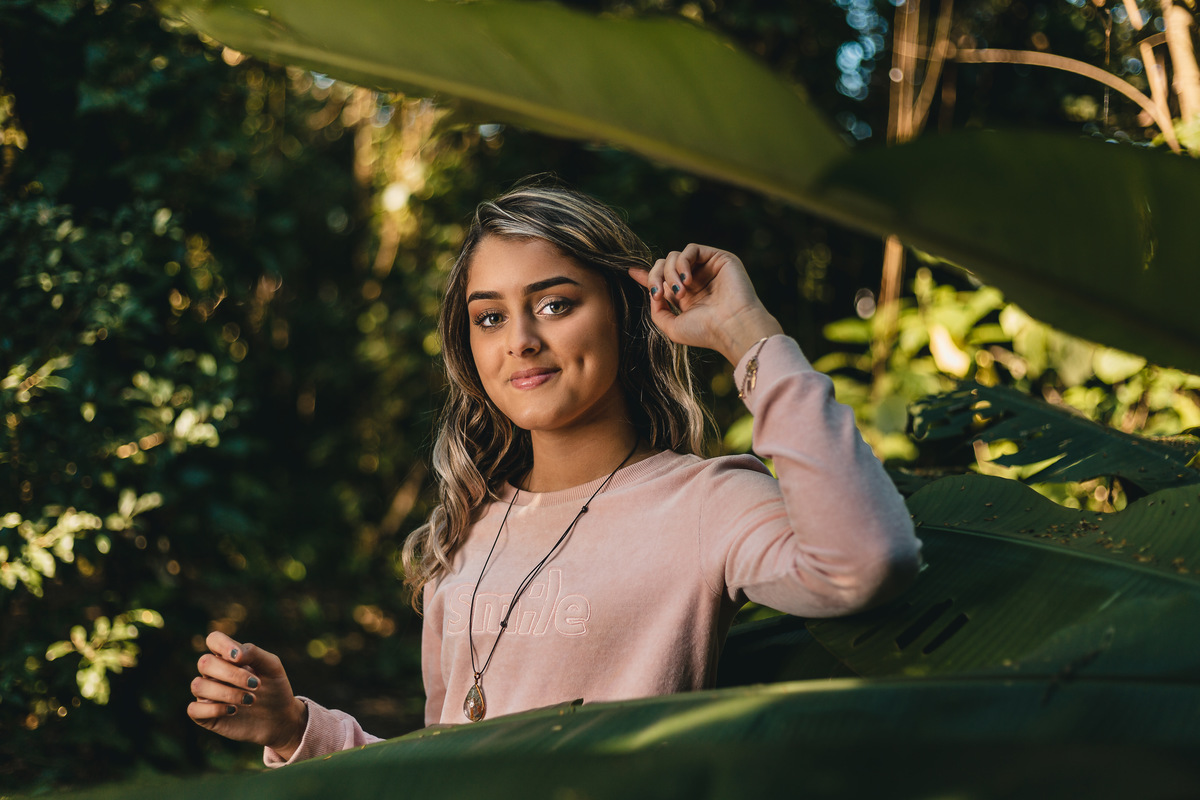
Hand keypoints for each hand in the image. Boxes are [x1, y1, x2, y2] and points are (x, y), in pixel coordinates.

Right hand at [187, 631, 307, 759]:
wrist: (280, 718)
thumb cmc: (275, 688)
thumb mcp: (272, 667)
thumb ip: (254, 653)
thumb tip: (235, 654)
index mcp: (228, 657)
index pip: (214, 639)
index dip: (222, 645)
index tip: (240, 658)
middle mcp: (213, 673)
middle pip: (205, 663)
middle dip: (232, 674)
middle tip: (256, 685)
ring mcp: (207, 694)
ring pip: (197, 685)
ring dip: (226, 693)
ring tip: (250, 700)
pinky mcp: (204, 715)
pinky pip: (193, 709)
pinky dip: (214, 709)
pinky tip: (233, 711)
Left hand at [629, 244, 782, 364]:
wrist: (731, 327)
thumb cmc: (705, 332)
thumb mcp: (672, 326)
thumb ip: (657, 311)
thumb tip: (652, 292)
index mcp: (685, 297)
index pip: (663, 280)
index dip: (647, 275)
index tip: (631, 272)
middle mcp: (695, 281)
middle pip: (663, 265)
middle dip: (655, 277)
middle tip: (659, 295)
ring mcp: (706, 269)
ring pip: (674, 256)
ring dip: (669, 273)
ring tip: (680, 293)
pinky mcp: (718, 258)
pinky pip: (690, 250)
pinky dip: (682, 263)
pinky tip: (687, 281)